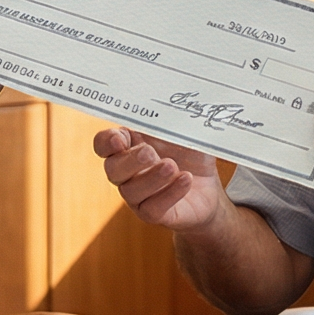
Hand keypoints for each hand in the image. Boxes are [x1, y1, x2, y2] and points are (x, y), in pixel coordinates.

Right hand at [95, 128, 227, 232]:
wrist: (209, 187)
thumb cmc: (191, 155)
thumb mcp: (185, 132)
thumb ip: (172, 119)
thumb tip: (170, 100)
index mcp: (129, 146)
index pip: (103, 144)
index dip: (106, 142)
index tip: (120, 138)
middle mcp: (127, 172)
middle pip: (112, 169)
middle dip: (130, 161)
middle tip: (150, 153)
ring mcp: (138, 195)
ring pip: (131, 191)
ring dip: (151, 178)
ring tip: (172, 166)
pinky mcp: (153, 214)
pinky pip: (152, 208)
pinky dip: (169, 193)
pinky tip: (186, 180)